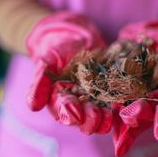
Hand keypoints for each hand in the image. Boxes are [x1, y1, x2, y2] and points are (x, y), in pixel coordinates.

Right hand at [26, 12, 111, 131]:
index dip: (69, 114)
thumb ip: (39, 82)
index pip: (63, 111)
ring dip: (106, 118)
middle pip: (83, 118)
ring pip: (100, 114)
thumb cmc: (55, 49)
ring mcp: (95, 99)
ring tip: (110, 116)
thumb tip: (32, 106)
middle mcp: (78, 104)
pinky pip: (116, 101)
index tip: (75, 115)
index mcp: (59, 100)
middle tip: (97, 117)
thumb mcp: (45, 61)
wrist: (74, 36)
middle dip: (90, 120)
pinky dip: (120, 105)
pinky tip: (125, 105)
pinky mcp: (111, 91)